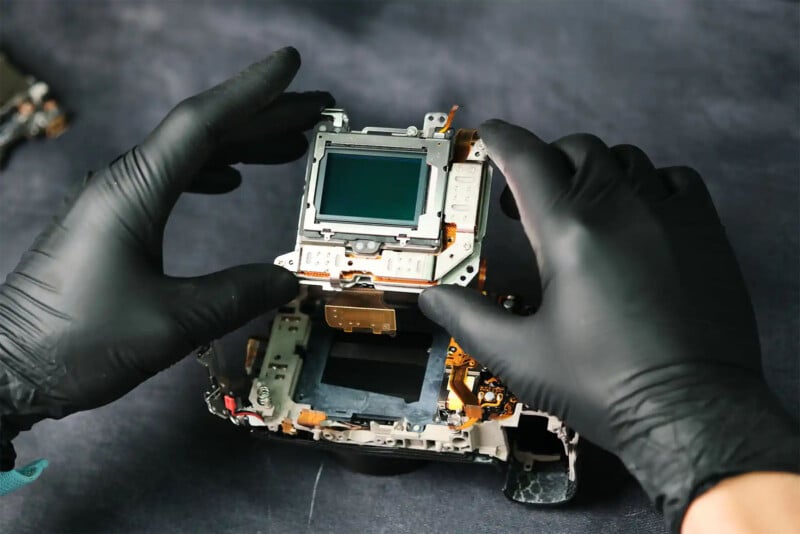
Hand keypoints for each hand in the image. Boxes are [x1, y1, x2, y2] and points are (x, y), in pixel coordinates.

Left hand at [0, 47, 332, 467]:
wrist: (7, 368)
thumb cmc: (77, 343)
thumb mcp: (171, 323)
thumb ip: (236, 295)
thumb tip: (286, 281)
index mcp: (133, 193)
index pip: (203, 123)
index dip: (252, 91)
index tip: (290, 65)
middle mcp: (123, 185)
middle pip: (204, 131)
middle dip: (263, 114)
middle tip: (314, 108)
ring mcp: (115, 201)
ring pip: (190, 154)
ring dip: (242, 143)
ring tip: (289, 142)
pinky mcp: (112, 222)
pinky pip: (172, 179)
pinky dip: (211, 170)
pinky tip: (231, 180)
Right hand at [419, 120, 797, 531]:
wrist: (691, 413)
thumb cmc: (605, 385)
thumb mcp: (520, 357)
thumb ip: (469, 319)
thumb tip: (431, 298)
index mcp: (570, 234)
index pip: (528, 161)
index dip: (502, 140)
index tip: (489, 135)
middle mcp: (622, 210)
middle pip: (576, 150)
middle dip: (545, 160)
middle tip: (527, 195)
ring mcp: (670, 216)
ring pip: (625, 159)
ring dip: (593, 170)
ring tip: (581, 204)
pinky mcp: (705, 232)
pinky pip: (675, 179)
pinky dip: (648, 183)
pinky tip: (638, 213)